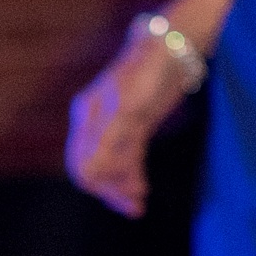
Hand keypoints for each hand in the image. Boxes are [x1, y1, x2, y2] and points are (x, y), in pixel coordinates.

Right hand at [65, 28, 185, 217]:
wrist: (174, 48)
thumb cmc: (147, 71)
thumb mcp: (128, 107)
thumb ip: (109, 140)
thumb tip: (91, 174)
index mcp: (87, 116)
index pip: (81, 161)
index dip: (99, 181)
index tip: (122, 193)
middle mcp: (96, 122)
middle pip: (94, 166)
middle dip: (110, 189)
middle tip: (134, 207)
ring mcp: (116, 124)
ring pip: (111, 164)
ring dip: (122, 186)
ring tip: (139, 205)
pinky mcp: (135, 125)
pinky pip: (127, 158)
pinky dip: (132, 175)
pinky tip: (141, 188)